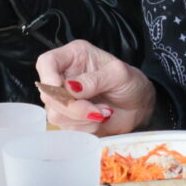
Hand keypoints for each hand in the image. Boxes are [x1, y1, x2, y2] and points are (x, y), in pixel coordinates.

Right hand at [34, 39, 155, 133]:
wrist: (139, 106)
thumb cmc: (131, 83)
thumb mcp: (119, 75)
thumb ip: (95, 80)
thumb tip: (70, 87)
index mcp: (73, 56)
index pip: (47, 62)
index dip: (49, 77)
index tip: (63, 90)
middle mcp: (64, 76)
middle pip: (48, 94)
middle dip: (73, 107)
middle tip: (97, 111)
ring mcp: (64, 99)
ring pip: (55, 114)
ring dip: (81, 118)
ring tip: (103, 112)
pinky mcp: (68, 118)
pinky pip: (66, 128)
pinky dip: (84, 128)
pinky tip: (99, 120)